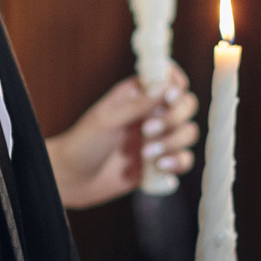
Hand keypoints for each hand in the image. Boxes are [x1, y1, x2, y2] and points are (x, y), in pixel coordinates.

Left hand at [46, 67, 199, 208]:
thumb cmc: (83, 143)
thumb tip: (166, 83)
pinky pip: (183, 160)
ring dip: (174, 143)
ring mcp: (157, 138)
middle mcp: (151, 113)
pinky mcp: (159, 163)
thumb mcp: (107, 120)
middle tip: (147, 131)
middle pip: (187, 106)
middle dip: (174, 118)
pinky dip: (177, 164)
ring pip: (188, 133)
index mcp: (138, 95)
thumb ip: (138, 103)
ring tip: (146, 155)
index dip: (177, 85)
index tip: (169, 97)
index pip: (170, 79)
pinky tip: (159, 169)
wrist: (72, 180)